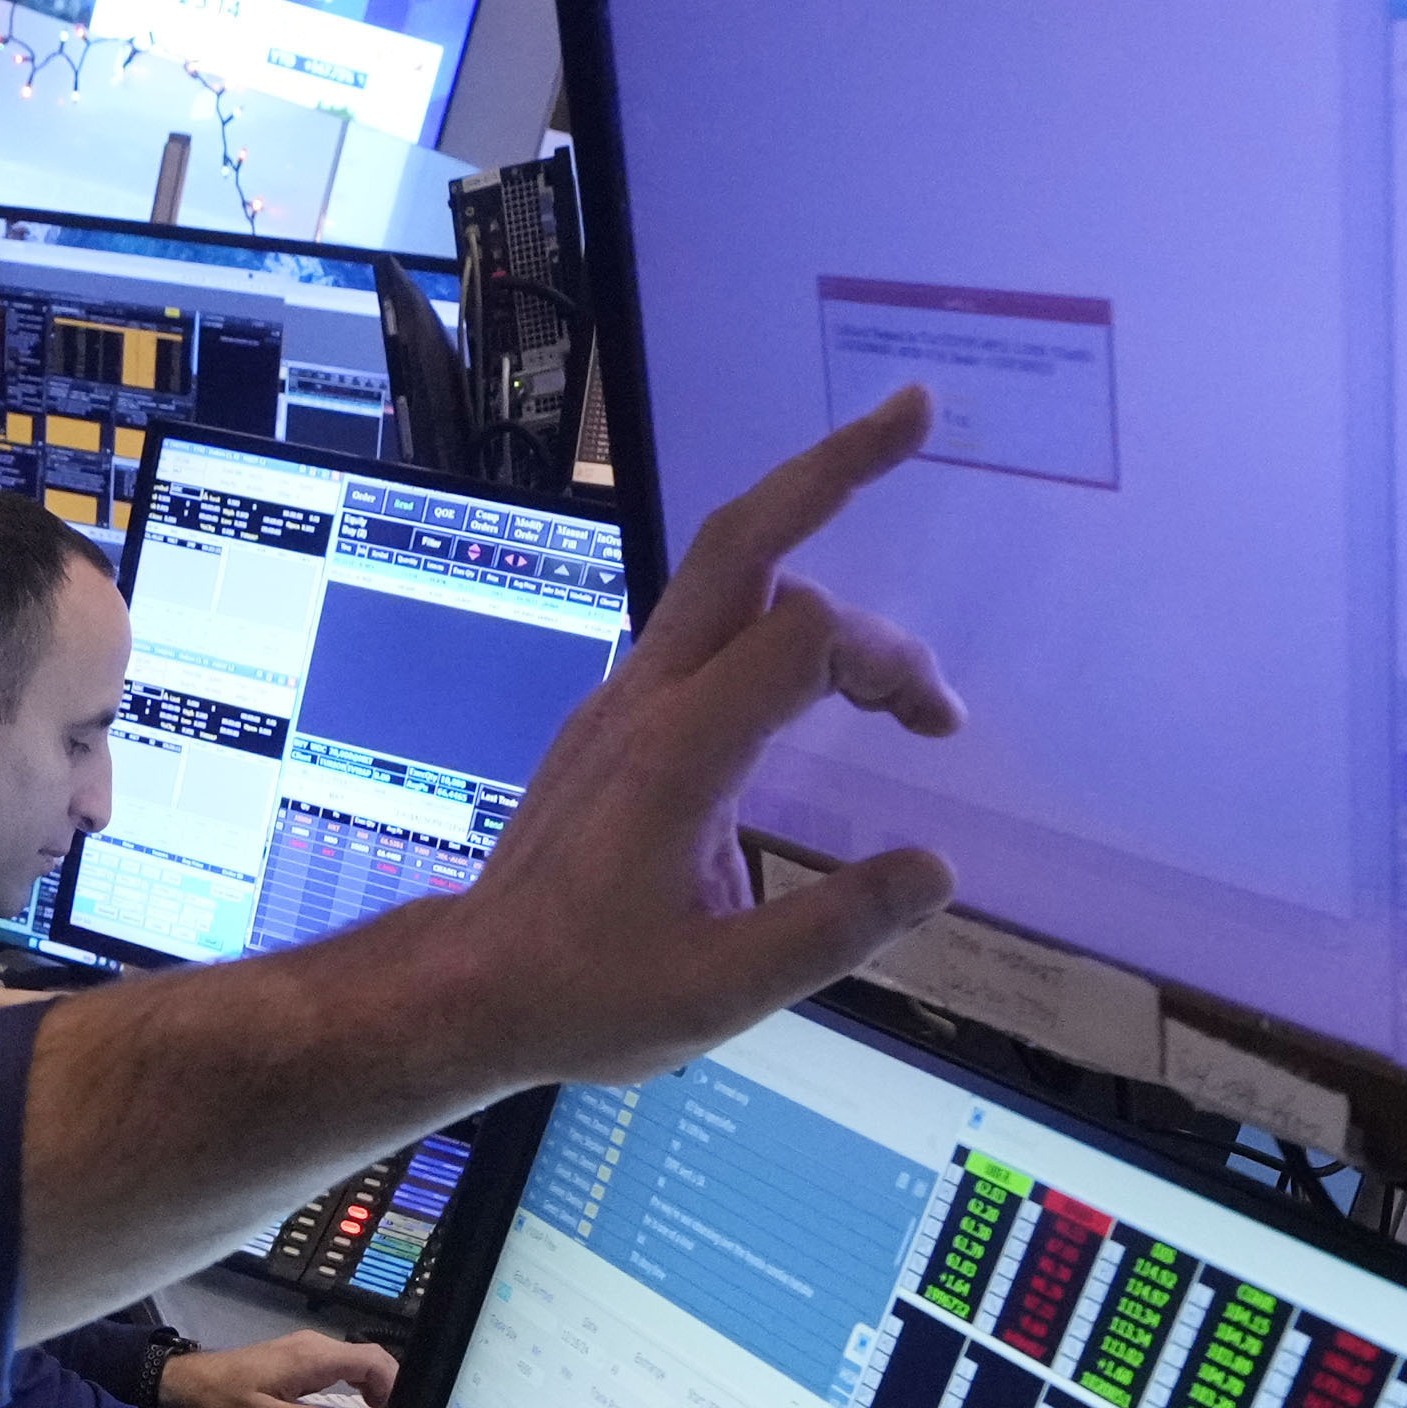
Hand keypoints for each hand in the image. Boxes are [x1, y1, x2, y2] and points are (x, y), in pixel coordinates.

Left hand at [160, 1331, 392, 1407]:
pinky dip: (357, 1383)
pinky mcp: (300, 1358)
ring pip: (357, 1361)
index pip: (372, 1359)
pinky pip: (341, 1365)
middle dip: (389, 1387)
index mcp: (312, 1357)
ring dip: (374, 1386)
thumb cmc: (224, 1401)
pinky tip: (359, 1406)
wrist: (189, 1383)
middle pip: (370, 1358)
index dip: (395, 1383)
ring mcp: (307, 1349)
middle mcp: (314, 1346)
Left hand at [398, 386, 966, 1095]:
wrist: (472, 988)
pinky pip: (705, 622)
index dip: (889, 661)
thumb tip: (933, 871)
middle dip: (831, 470)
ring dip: (800, 514)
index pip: (808, 639)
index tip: (933, 728)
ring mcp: (625, 699)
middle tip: (913, 413)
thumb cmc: (585, 994)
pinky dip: (775, 593)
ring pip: (718, 568)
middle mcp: (647, 700)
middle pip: (743, 542)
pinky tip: (816, 627)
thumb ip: (836, 928)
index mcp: (679, 752)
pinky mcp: (621, 719)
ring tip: (876, 461)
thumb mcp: (723, 991)